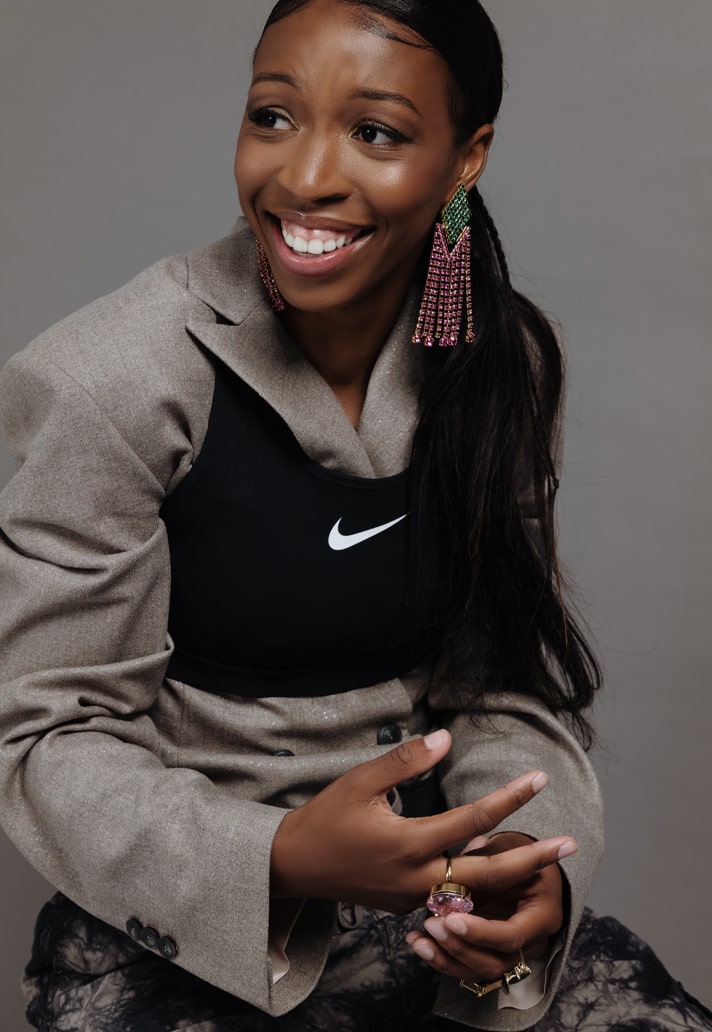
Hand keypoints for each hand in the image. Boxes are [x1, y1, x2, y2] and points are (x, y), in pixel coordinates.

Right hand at [270, 729, 575, 914]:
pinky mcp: (406, 907)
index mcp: (407, 845)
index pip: (471, 820)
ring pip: (474, 895)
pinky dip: (479, 887)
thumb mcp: (360, 780)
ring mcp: (412, 899)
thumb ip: (404, 760)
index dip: (508, 799)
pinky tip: (498, 871)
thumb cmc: (326, 817)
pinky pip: (452, 901)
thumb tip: (446, 737)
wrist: (294, 866)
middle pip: (488, 875)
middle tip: (570, 845)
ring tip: (545, 861)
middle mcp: (416, 879)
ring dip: (511, 878)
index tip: (538, 780)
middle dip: (532, 859)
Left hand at [405, 830, 566, 983]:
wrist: (522, 864)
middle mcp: (532, 941)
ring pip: (479, 970)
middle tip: (432, 925)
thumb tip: (478, 842)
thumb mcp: (509, 848)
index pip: (513, 936)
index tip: (453, 919)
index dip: (482, 933)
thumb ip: (491, 855)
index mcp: (542, 914)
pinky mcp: (491, 954)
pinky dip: (442, 958)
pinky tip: (418, 942)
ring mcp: (512, 952)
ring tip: (419, 940)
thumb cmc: (517, 851)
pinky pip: (468, 968)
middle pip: (496, 962)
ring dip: (446, 958)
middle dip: (460, 948)